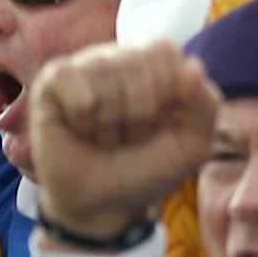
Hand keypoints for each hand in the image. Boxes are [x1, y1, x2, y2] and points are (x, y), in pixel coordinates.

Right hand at [28, 42, 217, 241]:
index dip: (164, 94)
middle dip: (138, 113)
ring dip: (109, 121)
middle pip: (135, 60)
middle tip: (128, 137)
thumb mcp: (191, 146)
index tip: (158, 126)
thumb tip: (190, 66)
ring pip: (103, 71)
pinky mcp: (51, 83)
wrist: (102, 204)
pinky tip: (79, 128)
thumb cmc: (145, 170)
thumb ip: (206, 105)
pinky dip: (81, 116)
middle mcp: (118, 59)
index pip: (164, 52)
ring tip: (104, 137)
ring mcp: (83, 67)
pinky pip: (70, 80)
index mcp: (154, 66)